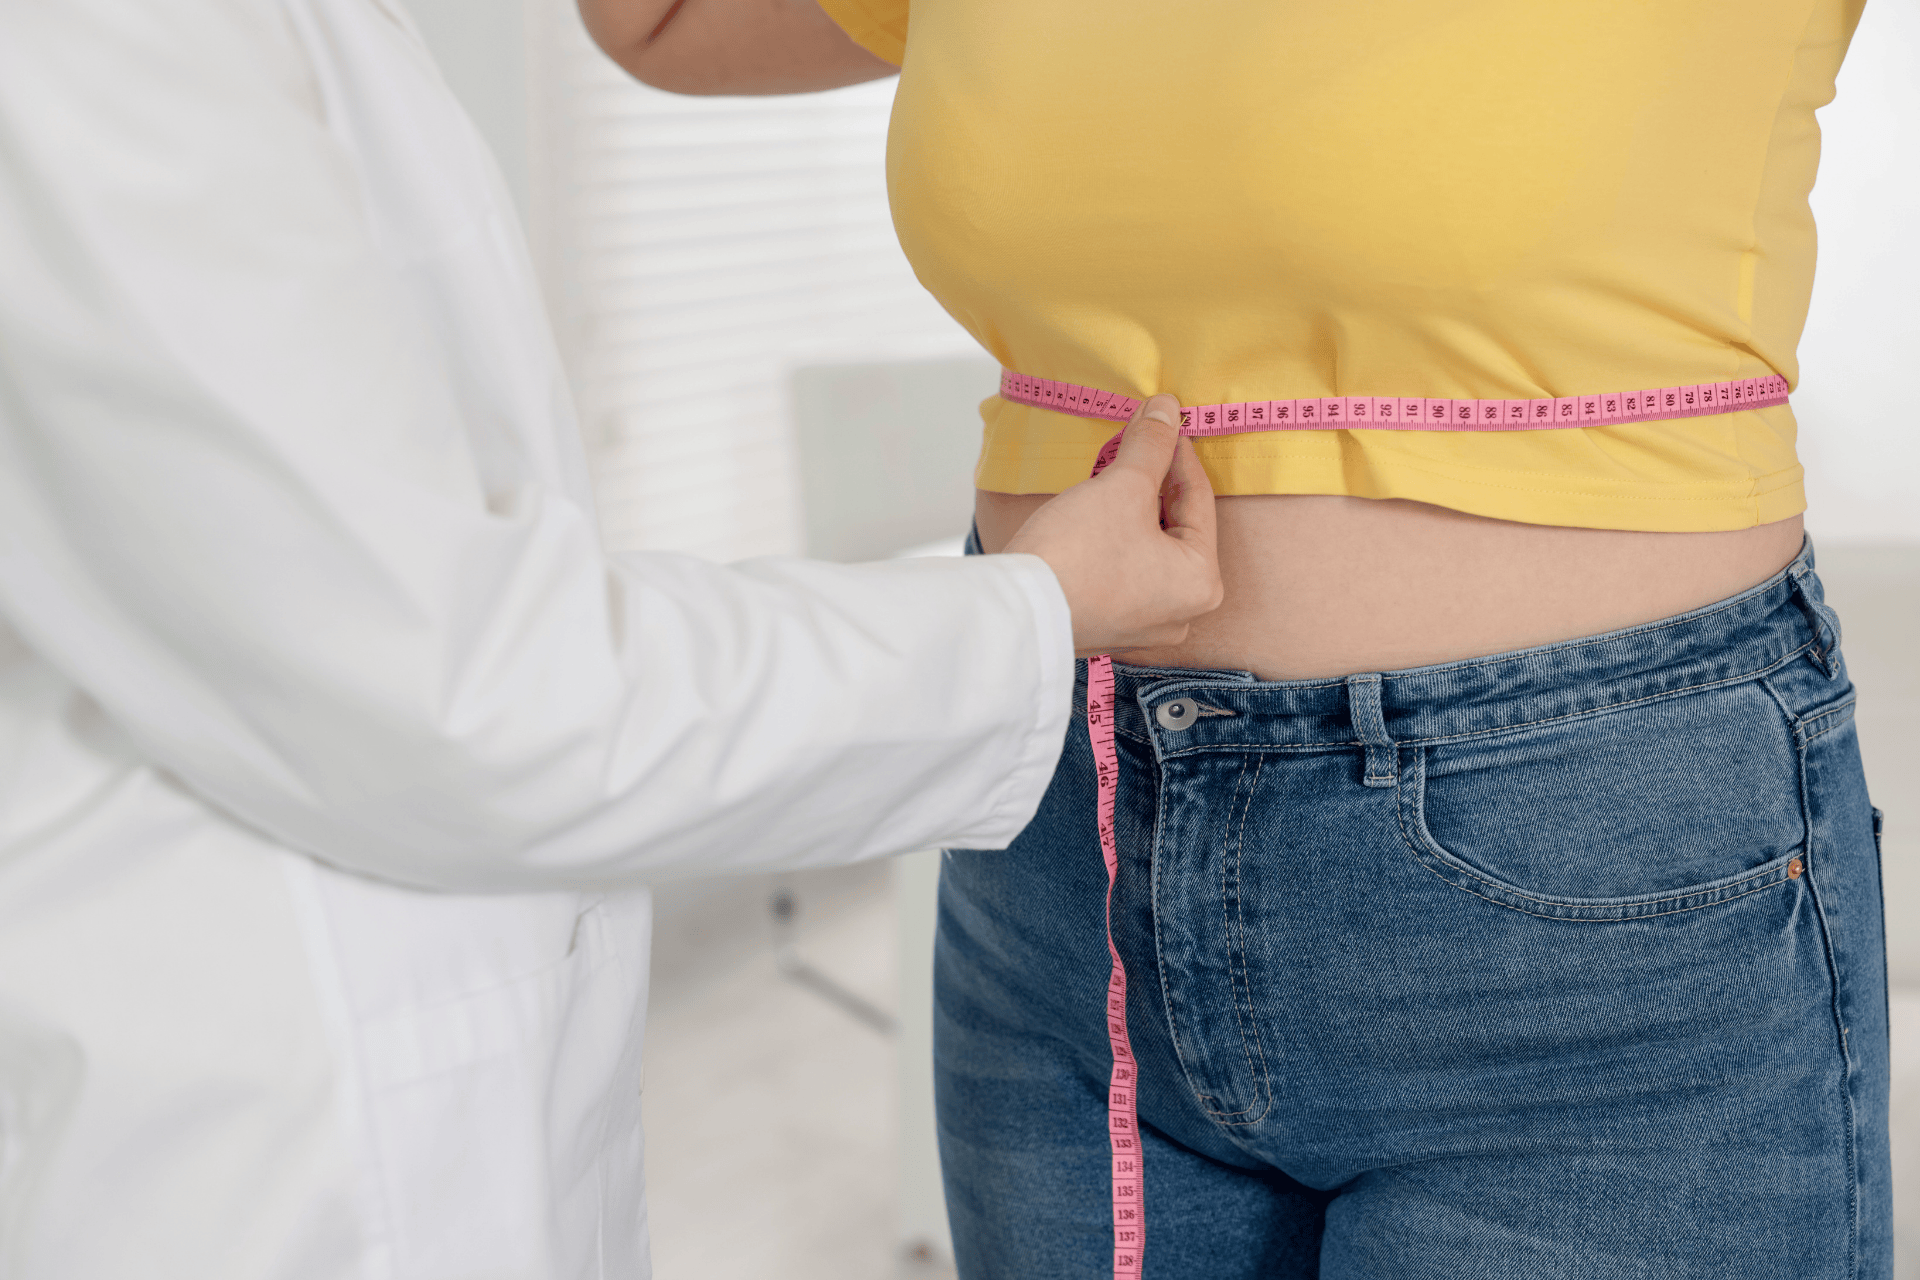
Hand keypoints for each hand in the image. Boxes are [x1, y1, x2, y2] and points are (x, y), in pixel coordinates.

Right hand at [1004, 394, 1222, 655]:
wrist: (1016, 609)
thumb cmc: (1077, 553)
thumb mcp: (1122, 486)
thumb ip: (1151, 445)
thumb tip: (1167, 409)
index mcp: (1201, 583)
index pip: (1199, 500)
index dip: (1179, 452)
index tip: (1164, 420)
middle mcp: (1181, 614)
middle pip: (1175, 527)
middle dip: (1155, 482)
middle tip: (1137, 443)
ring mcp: (1143, 626)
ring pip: (1148, 549)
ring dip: (1133, 509)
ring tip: (1113, 475)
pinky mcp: (1108, 627)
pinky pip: (1123, 571)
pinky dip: (1115, 540)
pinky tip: (1096, 514)